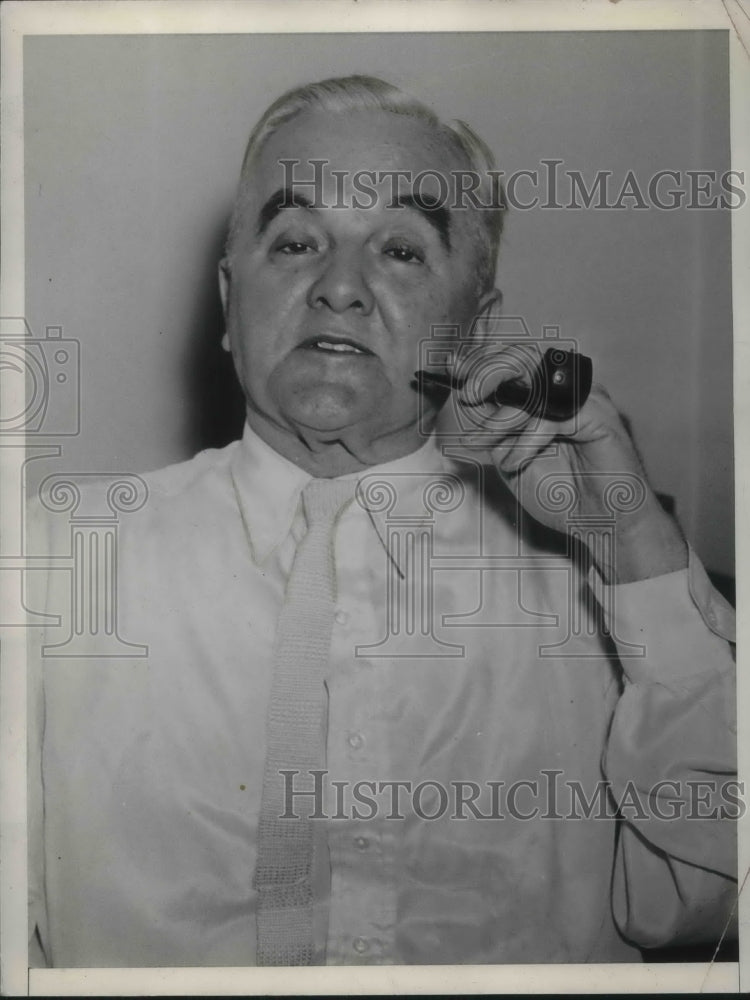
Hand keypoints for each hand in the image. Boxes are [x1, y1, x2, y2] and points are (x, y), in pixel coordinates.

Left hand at [452, 342, 686, 583]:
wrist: (599, 524)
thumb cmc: (562, 493)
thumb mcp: (510, 458)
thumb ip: (492, 429)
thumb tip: (466, 400)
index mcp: (547, 395)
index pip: (512, 363)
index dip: (481, 360)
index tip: (453, 365)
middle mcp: (568, 391)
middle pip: (525, 357)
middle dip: (490, 371)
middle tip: (469, 395)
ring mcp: (585, 400)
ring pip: (538, 383)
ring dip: (503, 415)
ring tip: (485, 443)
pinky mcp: (599, 418)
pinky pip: (554, 416)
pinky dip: (527, 440)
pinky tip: (516, 462)